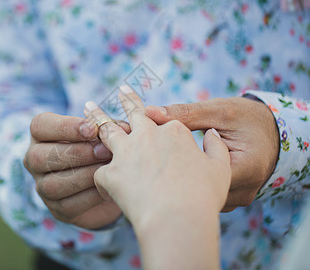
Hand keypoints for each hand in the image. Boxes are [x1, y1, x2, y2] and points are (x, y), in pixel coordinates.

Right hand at [23, 112, 127, 228]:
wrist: (111, 182)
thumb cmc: (103, 147)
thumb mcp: (105, 133)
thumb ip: (110, 128)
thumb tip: (121, 128)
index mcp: (41, 134)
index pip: (40, 125)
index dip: (65, 127)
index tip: (92, 128)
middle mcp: (34, 160)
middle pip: (40, 156)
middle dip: (76, 153)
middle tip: (104, 151)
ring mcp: (42, 187)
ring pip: (52, 184)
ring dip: (83, 176)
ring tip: (107, 170)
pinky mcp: (57, 209)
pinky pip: (68, 205)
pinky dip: (90, 196)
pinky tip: (107, 187)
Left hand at [84, 86, 230, 269]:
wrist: (179, 218)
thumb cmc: (203, 195)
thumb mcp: (221, 169)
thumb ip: (216, 148)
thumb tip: (212, 135)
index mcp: (174, 132)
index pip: (164, 119)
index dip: (159, 118)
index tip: (153, 112)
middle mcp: (147, 136)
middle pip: (134, 114)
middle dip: (127, 100)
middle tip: (121, 92)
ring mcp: (126, 152)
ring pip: (106, 129)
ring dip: (97, 117)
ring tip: (88, 107)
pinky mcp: (111, 173)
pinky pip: (101, 174)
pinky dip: (104, 182)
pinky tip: (108, 189)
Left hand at [145, 96, 279, 211]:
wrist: (272, 131)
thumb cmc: (246, 118)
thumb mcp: (219, 111)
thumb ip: (186, 113)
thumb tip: (149, 112)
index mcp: (245, 169)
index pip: (200, 177)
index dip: (170, 166)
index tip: (147, 154)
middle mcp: (245, 191)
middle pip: (200, 193)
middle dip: (172, 178)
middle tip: (146, 162)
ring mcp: (239, 199)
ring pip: (201, 198)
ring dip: (180, 184)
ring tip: (157, 169)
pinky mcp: (231, 199)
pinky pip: (207, 197)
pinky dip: (191, 186)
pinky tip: (173, 174)